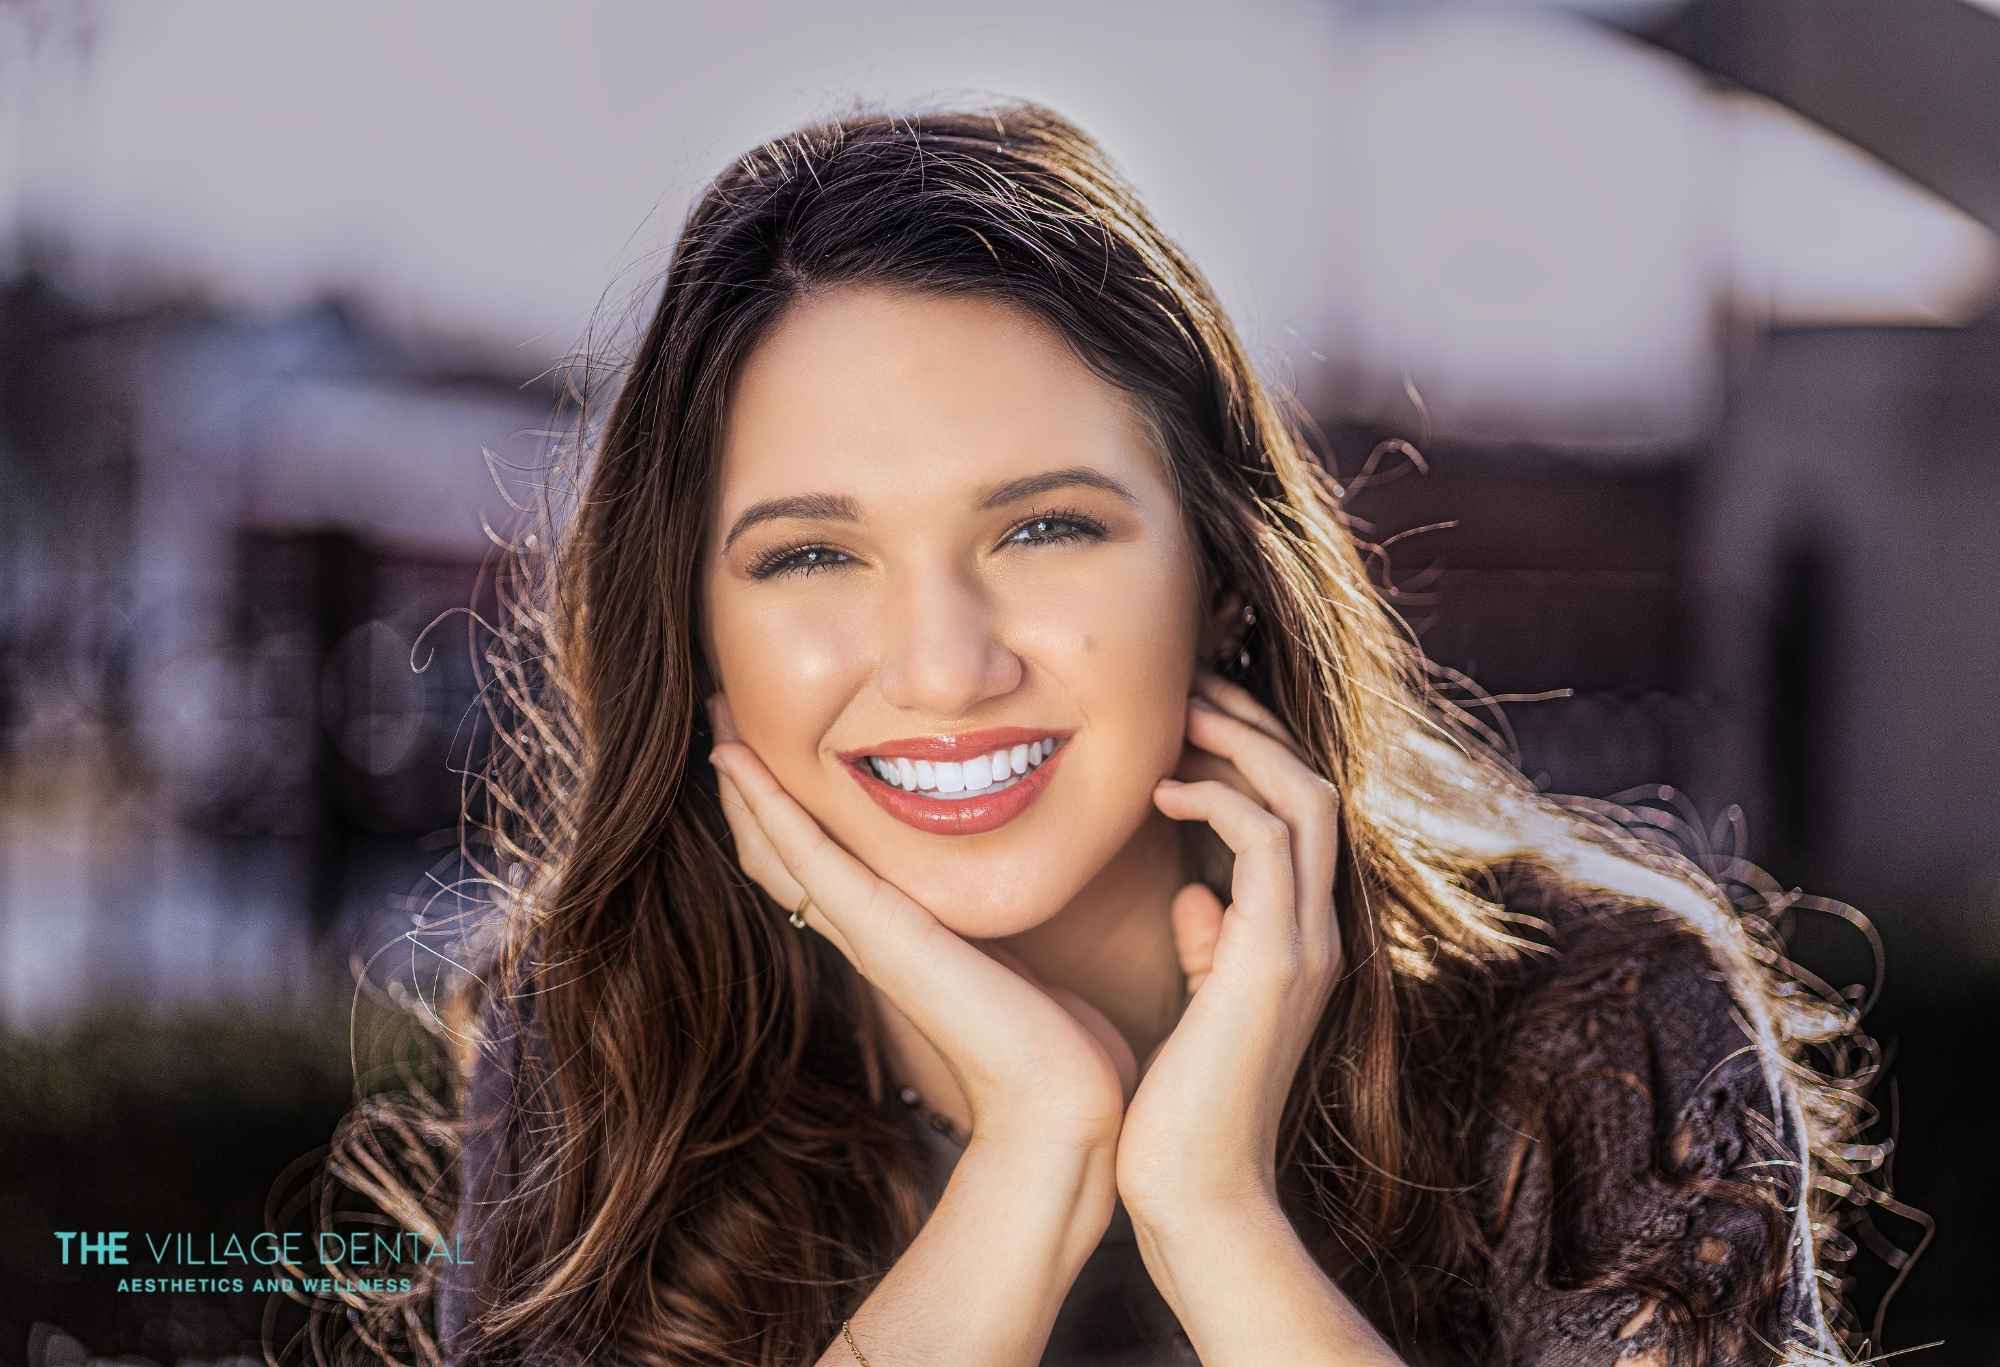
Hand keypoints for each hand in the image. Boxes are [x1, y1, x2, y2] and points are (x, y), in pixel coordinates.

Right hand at [704, 691, 1135, 1164]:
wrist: (1061, 1107)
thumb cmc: (1059, 1047)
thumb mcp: (1024, 967)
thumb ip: (1005, 937)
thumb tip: (1026, 919)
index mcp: (897, 939)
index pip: (820, 867)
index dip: (786, 812)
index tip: (769, 750)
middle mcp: (868, 936)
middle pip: (780, 856)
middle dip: (750, 790)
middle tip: (721, 722)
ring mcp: (867, 935)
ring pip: (778, 850)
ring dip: (745, 785)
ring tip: (716, 724)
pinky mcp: (881, 934)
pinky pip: (808, 858)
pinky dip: (766, 806)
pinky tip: (736, 763)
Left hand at [1114, 668, 1343, 1216]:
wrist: (1197, 1194)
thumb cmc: (1178, 1107)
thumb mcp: (1199, 1007)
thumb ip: (1210, 946)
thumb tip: (1196, 896)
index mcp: (1299, 938)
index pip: (1298, 814)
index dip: (1252, 754)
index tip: (1188, 716)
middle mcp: (1317, 932)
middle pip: (1313, 786)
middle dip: (1254, 724)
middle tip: (1188, 682)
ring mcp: (1306, 945)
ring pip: (1304, 798)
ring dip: (1242, 742)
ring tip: (1179, 709)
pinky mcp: (1275, 961)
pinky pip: (1266, 842)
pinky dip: (1216, 800)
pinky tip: (1159, 795)